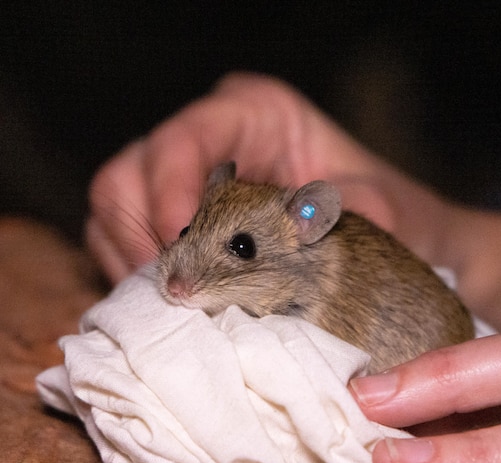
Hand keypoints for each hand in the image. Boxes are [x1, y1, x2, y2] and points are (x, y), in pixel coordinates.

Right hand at [86, 72, 437, 280]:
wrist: (387, 249)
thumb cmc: (385, 214)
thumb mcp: (388, 207)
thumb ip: (364, 206)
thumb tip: (316, 216)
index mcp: (254, 114)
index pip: (185, 140)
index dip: (169, 190)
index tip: (179, 246)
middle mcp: (208, 141)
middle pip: (130, 174)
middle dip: (141, 237)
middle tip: (173, 292)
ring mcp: (179, 182)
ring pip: (112, 211)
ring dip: (130, 264)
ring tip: (170, 307)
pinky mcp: (166, 224)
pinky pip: (116, 245)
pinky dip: (130, 278)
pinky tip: (166, 309)